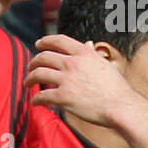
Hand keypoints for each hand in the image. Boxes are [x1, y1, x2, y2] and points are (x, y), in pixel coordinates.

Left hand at [27, 33, 142, 125]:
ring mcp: (67, 79)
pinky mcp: (63, 97)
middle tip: (31, 67)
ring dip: (30, 79)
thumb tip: (87, 44)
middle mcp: (73, 63)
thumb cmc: (116, 88)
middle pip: (44, 57)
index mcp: (84, 53)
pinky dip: (36, 99)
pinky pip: (42, 95)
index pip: (59, 41)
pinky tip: (35, 101)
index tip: (39, 44)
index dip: (46, 41)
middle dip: (34, 61)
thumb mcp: (104, 64)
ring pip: (38, 74)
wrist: (120, 107)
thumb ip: (92, 54)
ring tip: (28, 83)